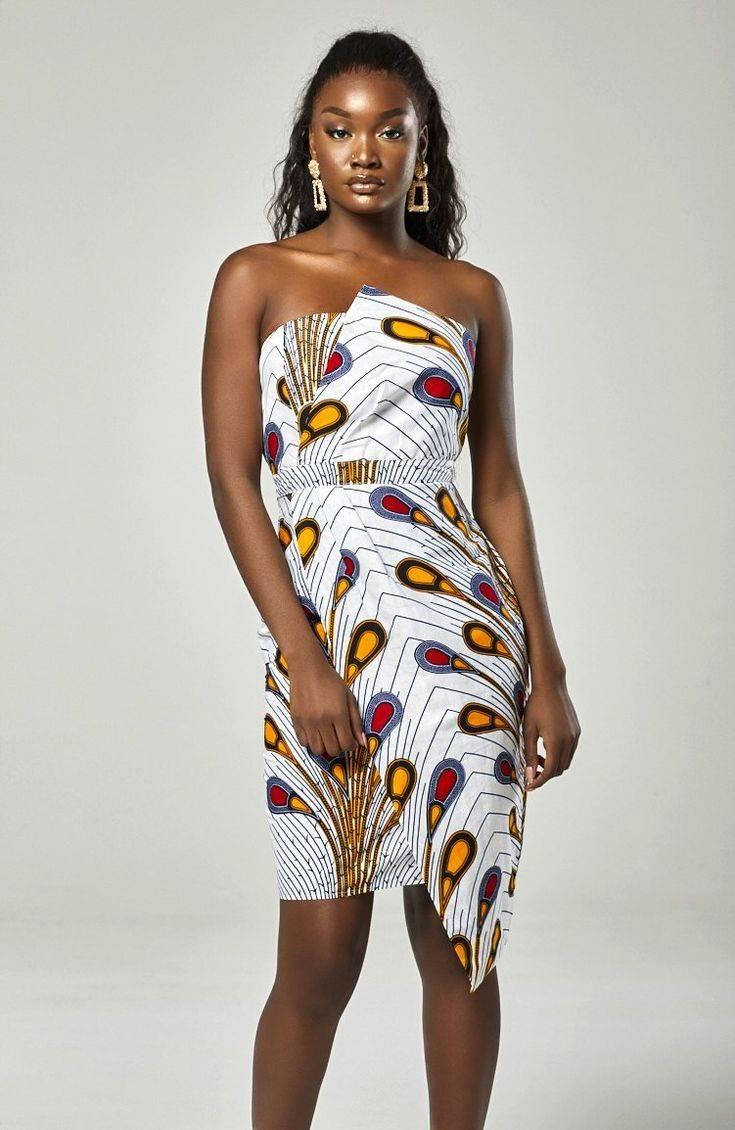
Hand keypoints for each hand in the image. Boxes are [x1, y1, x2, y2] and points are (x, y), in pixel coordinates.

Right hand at [288, 655, 367, 759]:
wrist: (307, 669)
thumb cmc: (331, 682)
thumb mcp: (349, 698)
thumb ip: (356, 722)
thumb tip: (362, 743)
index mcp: (338, 714)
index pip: (347, 743)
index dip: (352, 746)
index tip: (352, 741)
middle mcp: (322, 720)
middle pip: (332, 750)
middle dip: (340, 748)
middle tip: (340, 738)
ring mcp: (307, 722)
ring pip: (317, 750)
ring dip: (325, 747)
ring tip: (328, 738)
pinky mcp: (296, 721)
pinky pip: (303, 742)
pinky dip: (311, 742)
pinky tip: (316, 733)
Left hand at [522, 672, 580, 789]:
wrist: (551, 685)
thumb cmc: (535, 705)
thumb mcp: (528, 730)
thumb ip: (529, 754)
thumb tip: (529, 774)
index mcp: (556, 741)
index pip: (549, 771)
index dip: (539, 781)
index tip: (529, 786)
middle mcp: (569, 741)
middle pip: (559, 769)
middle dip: (545, 774)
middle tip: (530, 772)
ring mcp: (575, 736)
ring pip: (566, 761)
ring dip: (552, 765)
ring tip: (537, 758)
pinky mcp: (576, 731)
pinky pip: (569, 750)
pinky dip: (559, 755)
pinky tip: (546, 747)